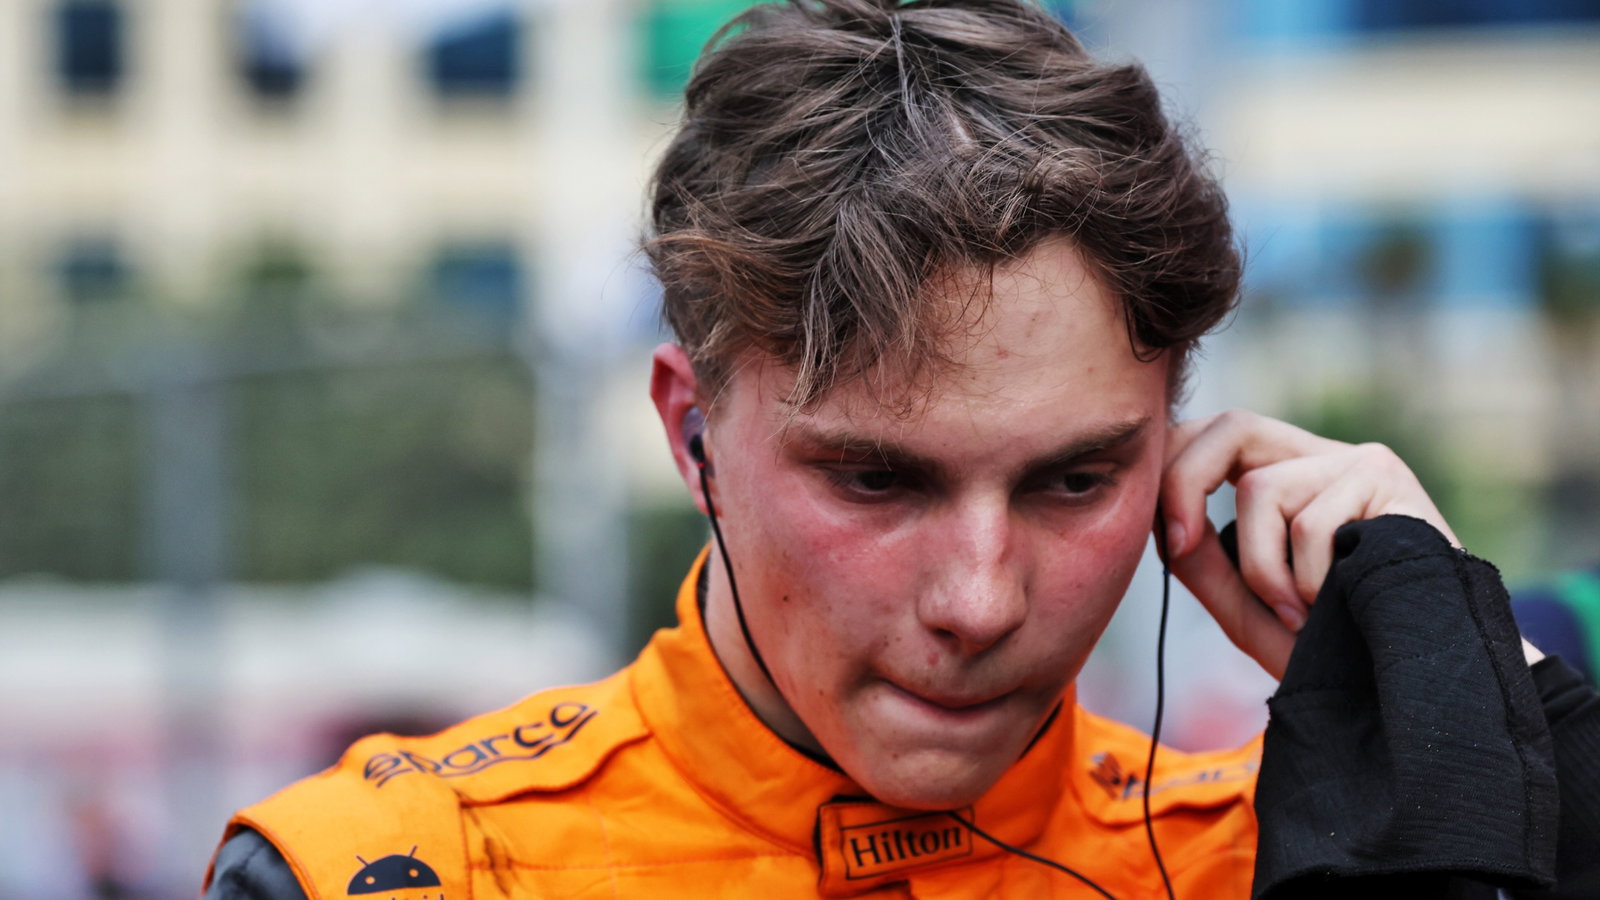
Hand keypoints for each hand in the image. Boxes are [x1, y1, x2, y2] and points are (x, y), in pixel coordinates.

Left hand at [1158, 410, 1458, 678]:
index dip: (1173, 469)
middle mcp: (1324, 459)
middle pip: (1233, 427)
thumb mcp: (1249, 606)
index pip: (1214, 438)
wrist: (1415, 684)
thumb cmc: (1335, 647)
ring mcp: (1361, 464)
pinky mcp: (1391, 482)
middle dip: (1186, 482)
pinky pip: (1311, 523)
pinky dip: (1307, 581)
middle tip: (1181, 546)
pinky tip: (1337, 608)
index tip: (1165, 537)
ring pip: (1261, 488)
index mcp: (1290, 476)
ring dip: (1262, 569)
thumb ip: (1201, 561)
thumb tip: (1160, 513)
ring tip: (1298, 614)